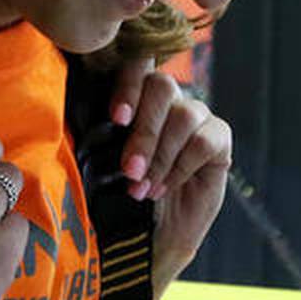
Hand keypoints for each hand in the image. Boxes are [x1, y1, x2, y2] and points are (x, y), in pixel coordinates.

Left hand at [114, 69, 231, 290]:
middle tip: (129, 169)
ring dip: (161, 155)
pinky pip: (205, 139)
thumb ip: (96, 133)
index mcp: (132, 95)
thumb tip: (81, 115)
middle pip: (162, 86)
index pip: (134, 66)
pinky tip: (163, 187)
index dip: (128, 86)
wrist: (146, 233)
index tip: (116, 118)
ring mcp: (195, 116)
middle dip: (144, 131)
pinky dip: (181, 166)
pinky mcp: (218, 138)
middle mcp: (165, 100)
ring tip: (142, 186)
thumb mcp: (98, 161)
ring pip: (184, 115)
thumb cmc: (115, 192)